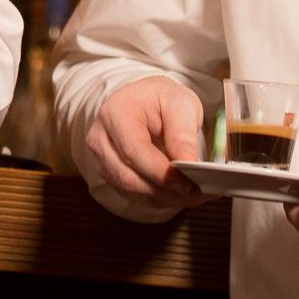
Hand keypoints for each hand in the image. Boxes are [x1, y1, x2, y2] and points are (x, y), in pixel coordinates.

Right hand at [81, 76, 207, 211]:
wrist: (143, 101)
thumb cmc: (160, 99)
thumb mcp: (179, 103)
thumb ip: (182, 133)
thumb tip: (188, 164)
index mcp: (115, 112)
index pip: (134, 150)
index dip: (160, 172)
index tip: (188, 183)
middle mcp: (101, 138)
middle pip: (129, 176)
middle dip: (165, 190)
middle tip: (197, 194)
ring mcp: (102, 159)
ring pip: (132, 191)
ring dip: (165, 198)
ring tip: (194, 195)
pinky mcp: (110, 175)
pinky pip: (134, 196)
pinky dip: (160, 199)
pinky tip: (181, 194)